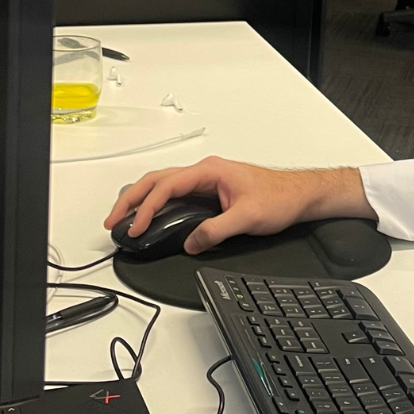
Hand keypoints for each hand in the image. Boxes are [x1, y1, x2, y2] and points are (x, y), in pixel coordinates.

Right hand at [103, 157, 374, 253]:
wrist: (301, 194)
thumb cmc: (281, 197)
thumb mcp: (248, 217)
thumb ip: (216, 231)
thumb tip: (190, 243)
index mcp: (210, 171)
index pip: (167, 186)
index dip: (146, 207)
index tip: (136, 226)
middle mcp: (205, 172)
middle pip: (157, 181)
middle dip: (131, 199)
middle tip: (112, 220)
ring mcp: (207, 180)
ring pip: (164, 186)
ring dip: (142, 201)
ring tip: (124, 220)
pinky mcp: (211, 191)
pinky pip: (177, 195)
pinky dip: (158, 205)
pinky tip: (151, 218)